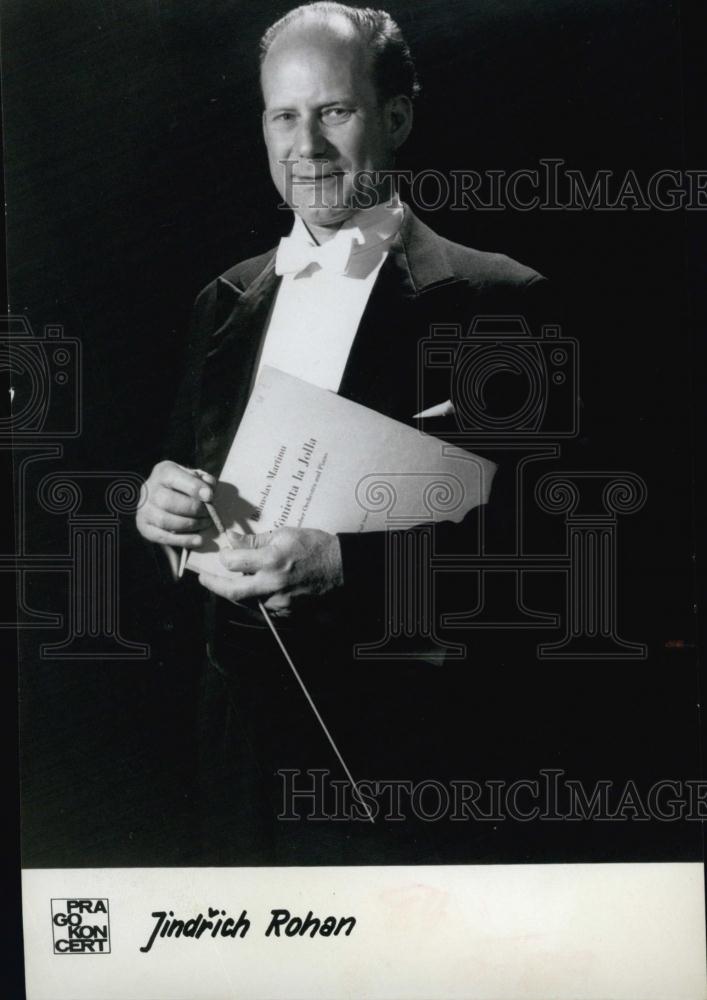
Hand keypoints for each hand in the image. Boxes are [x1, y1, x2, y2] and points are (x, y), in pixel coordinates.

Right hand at [136, 460, 215, 547]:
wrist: (167, 500)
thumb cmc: (186, 487)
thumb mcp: (195, 478)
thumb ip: (204, 480)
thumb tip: (209, 490)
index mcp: (162, 471)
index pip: (173, 477)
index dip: (193, 487)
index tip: (210, 496)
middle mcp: (148, 489)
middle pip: (168, 501)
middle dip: (193, 509)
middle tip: (209, 513)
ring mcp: (144, 509)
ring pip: (165, 520)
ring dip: (190, 525)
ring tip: (205, 523)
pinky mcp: (144, 527)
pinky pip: (163, 537)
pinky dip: (183, 540)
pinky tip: (199, 540)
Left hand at [197, 527, 343, 615]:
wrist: (343, 568)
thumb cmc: (315, 546)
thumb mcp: (285, 534)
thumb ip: (256, 541)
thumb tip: (232, 540)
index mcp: (272, 561)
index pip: (233, 563)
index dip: (223, 558)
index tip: (223, 554)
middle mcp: (273, 584)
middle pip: (233, 591)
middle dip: (214, 585)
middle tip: (203, 578)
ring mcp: (280, 602)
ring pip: (247, 601)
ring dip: (236, 592)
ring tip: (230, 582)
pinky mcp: (287, 613)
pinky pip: (263, 607)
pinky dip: (255, 598)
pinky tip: (256, 589)